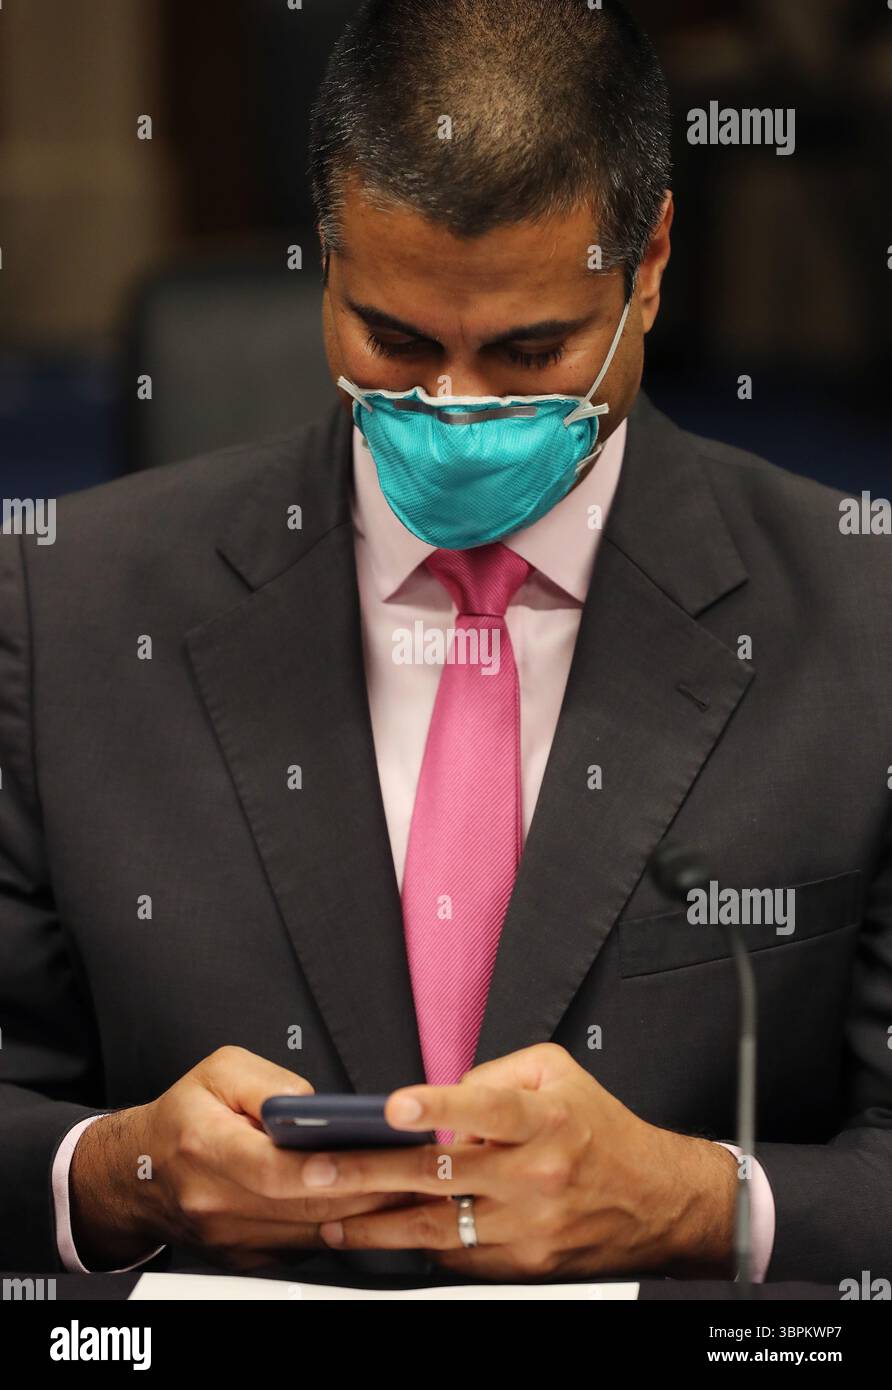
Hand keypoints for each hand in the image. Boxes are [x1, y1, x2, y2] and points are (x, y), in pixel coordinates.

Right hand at [70, 1046, 415, 1270]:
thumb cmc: (184, 1115)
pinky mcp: (247, 1258)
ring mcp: (231, 1239)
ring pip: (310, 1231)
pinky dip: (341, 1225)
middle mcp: (216, 1203)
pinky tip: (373, 1205)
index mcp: (205, 1148)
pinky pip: (305, 1245)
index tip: (357, 1155)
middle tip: (412, 1169)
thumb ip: (270, 1081)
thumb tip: (316, 1104)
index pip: (269, 1169)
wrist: (140, 1173)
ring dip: (363, 1212)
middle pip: (302, 1204)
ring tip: (408, 1185)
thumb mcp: (220, 1071)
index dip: (317, 1167)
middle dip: (364, 1187)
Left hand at [301, 1043, 736, 1280]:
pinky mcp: (524, 1261)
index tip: (395, 1107)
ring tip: (331, 1219)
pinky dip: (422, 1247)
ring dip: (378, 1225)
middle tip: (320, 1170)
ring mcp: (528, 1223)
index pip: (489, 1107)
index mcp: (546, 1118)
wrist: (655, 1199)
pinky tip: (385, 1237)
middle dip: (372, 1173)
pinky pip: (461, 1257)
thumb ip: (497, 1073)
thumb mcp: (558, 1072)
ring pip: (439, 1228)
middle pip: (442, 1175)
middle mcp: (535, 1172)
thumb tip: (444, 1094)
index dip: (440, 1107)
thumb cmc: (600, 1131)